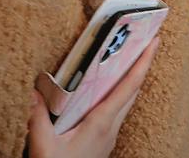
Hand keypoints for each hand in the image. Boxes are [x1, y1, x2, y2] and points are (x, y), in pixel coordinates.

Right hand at [27, 35, 158, 157]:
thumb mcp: (44, 146)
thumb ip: (38, 118)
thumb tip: (34, 91)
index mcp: (102, 123)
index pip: (129, 86)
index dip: (143, 62)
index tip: (155, 42)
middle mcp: (111, 128)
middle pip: (133, 91)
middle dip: (141, 66)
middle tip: (146, 43)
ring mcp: (109, 136)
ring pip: (126, 103)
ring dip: (130, 81)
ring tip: (129, 61)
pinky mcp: (103, 142)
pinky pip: (116, 113)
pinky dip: (118, 96)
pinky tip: (106, 93)